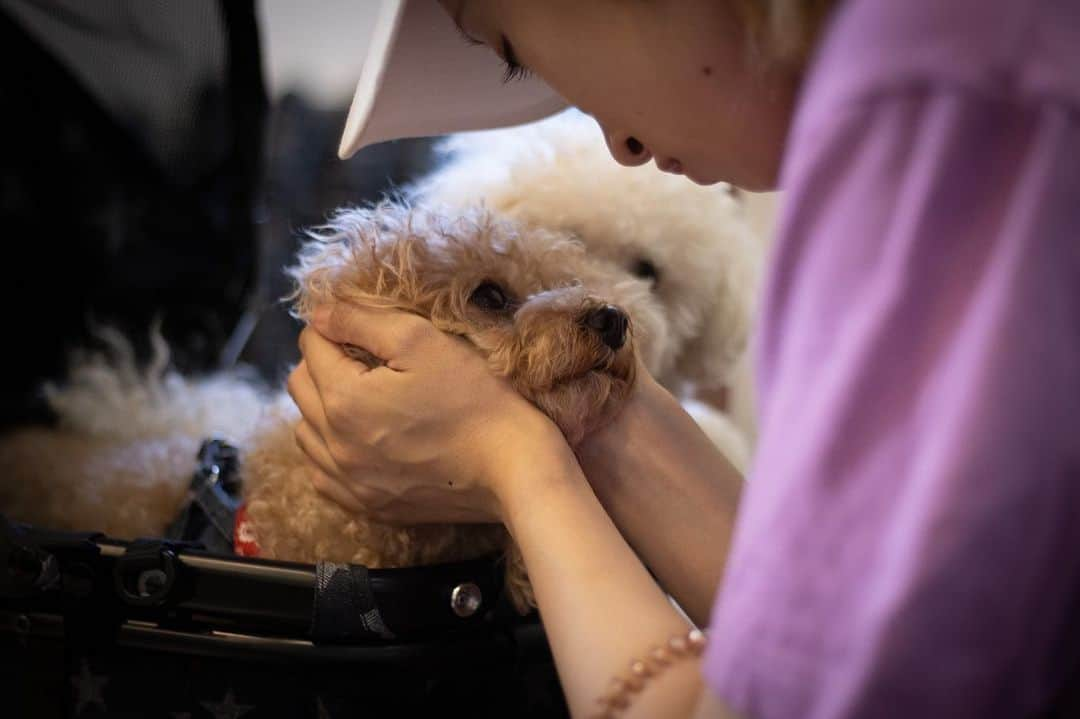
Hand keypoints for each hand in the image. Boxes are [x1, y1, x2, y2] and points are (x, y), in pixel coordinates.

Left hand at [286, 302, 570, 523]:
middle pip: (300, 386)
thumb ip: (362, 320)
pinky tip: (363, 440)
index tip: (366, 327)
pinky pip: (323, 474)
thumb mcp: (422, 340)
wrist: (513, 468)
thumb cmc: (475, 399)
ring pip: (306, 432)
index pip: (312, 344)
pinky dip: (332, 451)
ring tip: (365, 398)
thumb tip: (320, 314)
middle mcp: (334, 445)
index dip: (337, 326)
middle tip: (366, 358)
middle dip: (324, 363)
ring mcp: (349, 482)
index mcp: (344, 399)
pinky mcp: (367, 505)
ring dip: (323, 407)